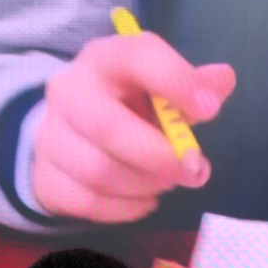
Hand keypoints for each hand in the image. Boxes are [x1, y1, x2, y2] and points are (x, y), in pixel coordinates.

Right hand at [33, 32, 235, 222]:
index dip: (175, 83)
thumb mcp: (159, 89)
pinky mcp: (46, 180)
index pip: (137, 58)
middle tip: (191, 171)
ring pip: (99, 174)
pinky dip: (126, 209)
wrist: (70, 136)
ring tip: (166, 184)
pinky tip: (144, 201)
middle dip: (157, 156)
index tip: (209, 112)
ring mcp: (50, 139)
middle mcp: (68, 93)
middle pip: (108, 128)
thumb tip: (221, 83)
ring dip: (144, 186)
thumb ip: (192, 86)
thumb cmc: (127, 108)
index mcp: (104, 59)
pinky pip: (89, 204)